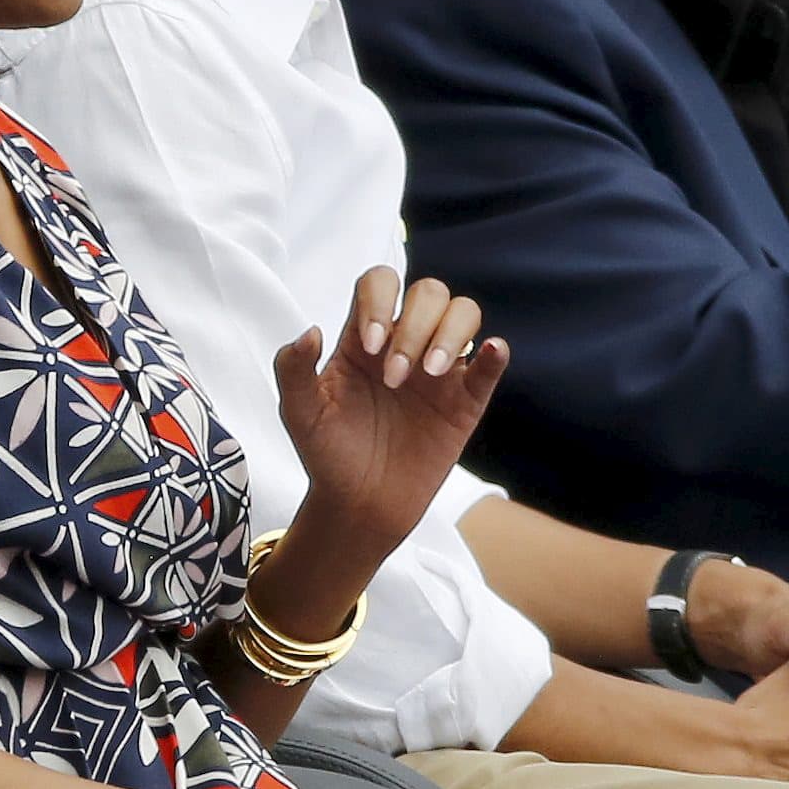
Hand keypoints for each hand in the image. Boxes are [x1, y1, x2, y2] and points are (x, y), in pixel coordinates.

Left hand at [274, 268, 508, 550]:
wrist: (359, 504)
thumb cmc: (327, 453)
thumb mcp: (299, 413)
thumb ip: (293, 369)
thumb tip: (311, 331)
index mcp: (363, 337)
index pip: (378, 284)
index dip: (378, 302)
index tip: (370, 348)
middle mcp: (405, 341)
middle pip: (428, 293)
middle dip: (414, 327)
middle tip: (395, 379)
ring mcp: (439, 369)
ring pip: (464, 313)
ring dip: (450, 333)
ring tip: (432, 372)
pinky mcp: (465, 400)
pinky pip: (489, 365)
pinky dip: (495, 352)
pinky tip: (490, 351)